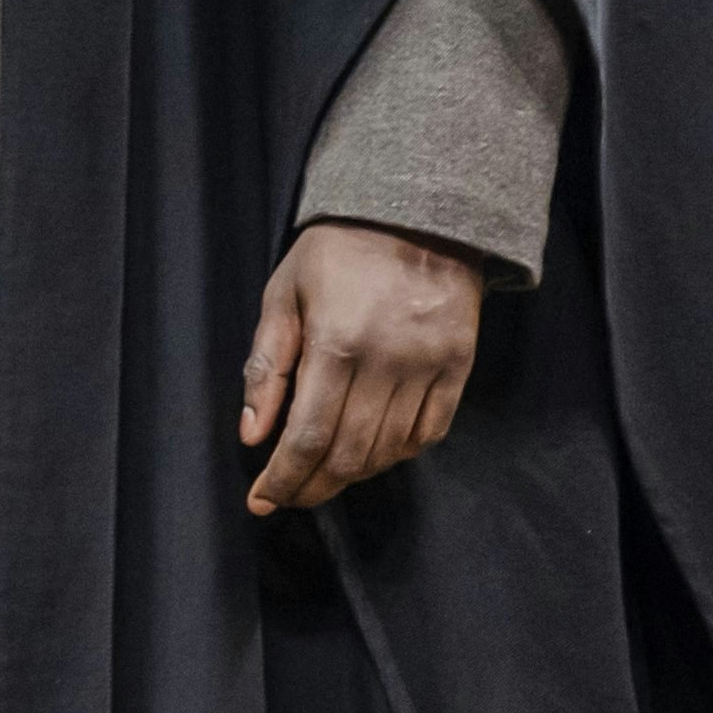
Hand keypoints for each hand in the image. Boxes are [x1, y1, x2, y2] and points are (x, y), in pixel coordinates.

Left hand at [237, 222, 485, 514]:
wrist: (419, 212)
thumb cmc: (338, 251)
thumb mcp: (284, 294)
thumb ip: (266, 366)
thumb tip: (252, 433)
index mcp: (336, 344)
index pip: (307, 437)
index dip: (283, 479)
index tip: (261, 500)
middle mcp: (387, 363)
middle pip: (349, 454)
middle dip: (313, 486)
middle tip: (288, 495)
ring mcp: (429, 367)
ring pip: (389, 450)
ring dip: (352, 474)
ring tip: (323, 475)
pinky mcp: (459, 367)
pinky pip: (430, 432)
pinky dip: (398, 453)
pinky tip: (373, 453)